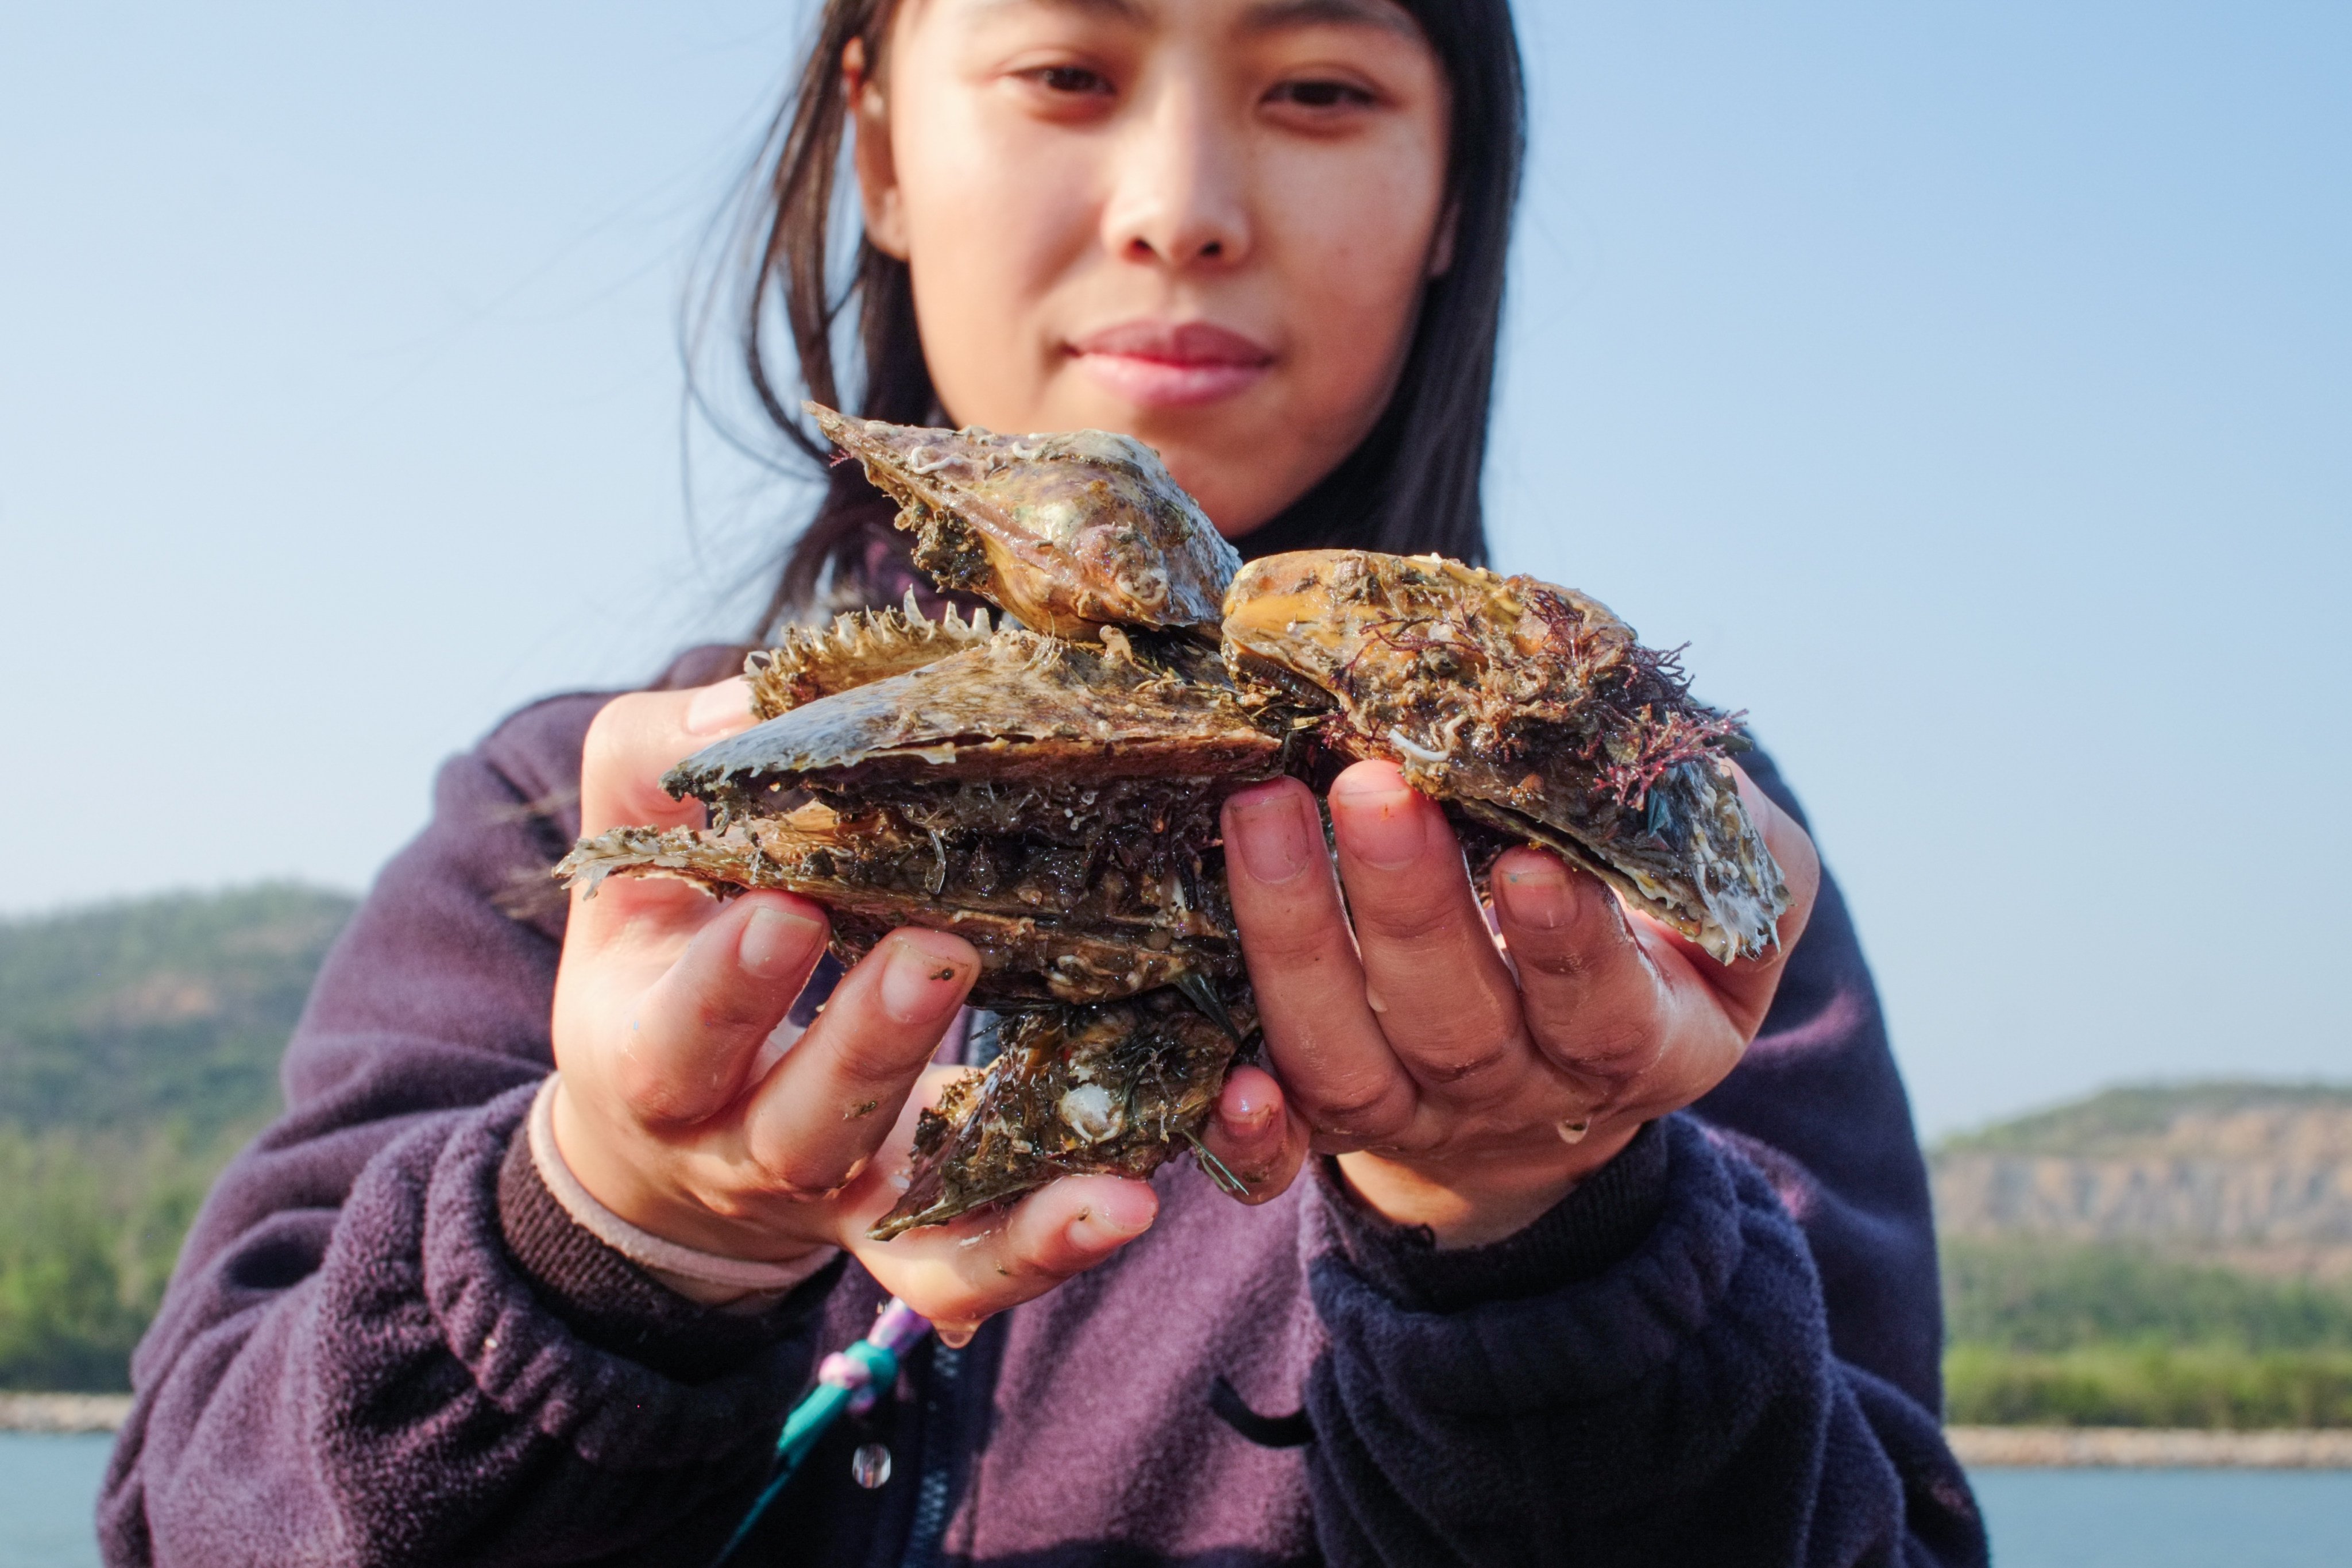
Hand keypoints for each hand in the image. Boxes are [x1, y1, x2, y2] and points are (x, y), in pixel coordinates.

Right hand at [547, 678, 1161, 1341]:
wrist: (665, 1123)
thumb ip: (660, 767)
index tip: (784, 905)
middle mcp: (744, 1148)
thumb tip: (751, 707)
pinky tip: (1130, 1205)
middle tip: (940, 953)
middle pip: (804, 1125)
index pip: (677, 1031)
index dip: (727, 982)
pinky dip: (1047, 1249)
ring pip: (909, 1221)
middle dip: (869, 1043)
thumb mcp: (633, 854)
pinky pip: (973, 1269)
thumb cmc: (664, 946)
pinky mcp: (914, 1234)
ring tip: (1103, 1163)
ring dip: (1002, 1191)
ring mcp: (840, 1201)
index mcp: (652, 1052)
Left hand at [1205, 758, 1819, 1245]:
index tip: (1533, 861)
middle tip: (1371, 784)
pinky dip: (1245, 1131)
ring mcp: (1415, 1116)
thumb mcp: (1727, 910)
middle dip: (1409, 904)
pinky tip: (1217, 1078)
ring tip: (1262, 810)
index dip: (1569, 947)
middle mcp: (1521, 1096)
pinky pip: (1281, 1154)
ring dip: (1296, 940)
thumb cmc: (1651, 941)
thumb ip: (1741, 852)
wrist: (1568, 1062)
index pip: (1603, 1011)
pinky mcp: (1330, 1127)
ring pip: (1346, 1059)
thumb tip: (1701, 778)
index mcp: (1641, 1046)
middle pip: (1454, 1025)